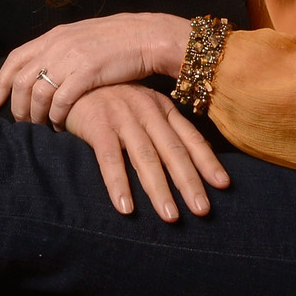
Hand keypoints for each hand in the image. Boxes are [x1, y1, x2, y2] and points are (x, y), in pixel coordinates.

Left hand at [0, 13, 190, 126]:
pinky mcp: (88, 73)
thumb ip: (59, 50)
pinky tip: (59, 125)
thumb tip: (41, 70)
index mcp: (54, 35)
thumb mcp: (81, 38)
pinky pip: (61, 100)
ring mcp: (72, 58)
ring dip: (35, 115)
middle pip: (21, 80)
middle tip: (21, 124)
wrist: (148, 36)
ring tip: (41, 128)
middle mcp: (57, 45)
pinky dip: (56, 117)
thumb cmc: (117, 41)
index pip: (14, 59)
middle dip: (17, 106)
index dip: (0, 83)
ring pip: (37, 93)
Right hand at [63, 84, 228, 221]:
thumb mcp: (143, 108)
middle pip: (172, 151)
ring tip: (170, 217)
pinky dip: (118, 183)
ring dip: (159, 189)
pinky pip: (109, 158)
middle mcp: (146, 110)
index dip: (207, 161)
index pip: (190, 138)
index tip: (224, 185)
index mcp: (161, 107)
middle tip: (203, 210)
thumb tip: (196, 158)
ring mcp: (122, 116)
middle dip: (189, 182)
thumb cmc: (111, 99)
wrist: (71, 79)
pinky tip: (125, 207)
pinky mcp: (97, 124)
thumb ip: (165, 130)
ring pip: (146, 157)